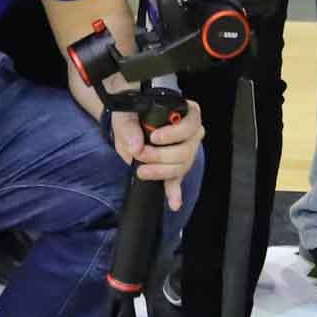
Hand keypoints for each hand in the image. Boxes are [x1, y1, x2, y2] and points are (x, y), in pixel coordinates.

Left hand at [110, 97, 203, 211]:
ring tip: (142, 170)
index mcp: (183, 113)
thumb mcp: (126, 114)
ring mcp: (184, 152)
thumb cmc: (131, 114)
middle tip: (140, 153)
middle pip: (186, 150)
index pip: (190, 123)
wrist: (126, 127)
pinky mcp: (174, 168)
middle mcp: (189, 133)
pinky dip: (175, 193)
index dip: (174, 133)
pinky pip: (177, 181)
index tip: (154, 137)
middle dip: (161, 155)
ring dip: (161, 171)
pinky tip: (174, 203)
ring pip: (181, 166)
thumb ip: (129, 127)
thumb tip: (136, 146)